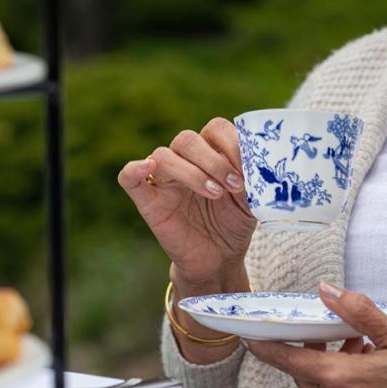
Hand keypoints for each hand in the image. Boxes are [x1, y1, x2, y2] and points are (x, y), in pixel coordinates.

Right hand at [118, 117, 256, 286]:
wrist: (220, 258)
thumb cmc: (235, 223)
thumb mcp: (253, 198)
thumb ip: (253, 177)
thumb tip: (257, 160)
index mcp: (211, 153)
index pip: (215, 129)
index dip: (232, 143)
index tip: (248, 170)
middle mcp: (185, 161)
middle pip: (188, 139)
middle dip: (214, 161)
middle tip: (234, 186)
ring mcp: (164, 180)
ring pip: (164, 155)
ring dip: (192, 173)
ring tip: (216, 194)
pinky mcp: (148, 201)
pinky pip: (128, 177)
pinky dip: (135, 169)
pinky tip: (148, 168)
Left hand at [245, 282, 386, 387]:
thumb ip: (357, 311)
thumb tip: (326, 289)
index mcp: (340, 377)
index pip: (287, 359)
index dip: (263, 346)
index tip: (245, 333)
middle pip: (300, 368)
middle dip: (305, 345)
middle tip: (326, 325)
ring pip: (316, 378)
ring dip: (325, 356)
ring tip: (356, 339)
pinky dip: (338, 368)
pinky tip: (364, 354)